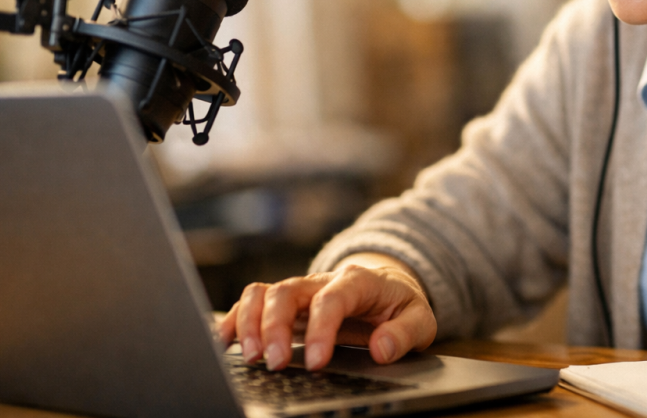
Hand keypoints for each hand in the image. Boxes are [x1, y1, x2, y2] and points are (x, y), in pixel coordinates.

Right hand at [216, 255, 436, 370]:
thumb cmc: (399, 305)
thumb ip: (405, 333)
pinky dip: (236, 319)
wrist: (389, 287)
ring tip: (251, 357)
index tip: (315, 363)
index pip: (333, 298)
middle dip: (275, 327)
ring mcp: (301, 291)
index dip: (320, 329)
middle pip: (288, 291)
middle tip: (273, 363)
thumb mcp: (419, 319)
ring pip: (264, 293)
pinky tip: (227, 342)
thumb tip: (382, 349)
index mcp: (358, 282)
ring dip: (251, 323)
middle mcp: (323, 282)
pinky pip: (253, 301)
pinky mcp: (286, 304)